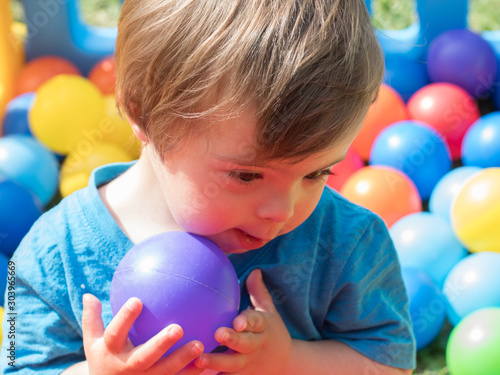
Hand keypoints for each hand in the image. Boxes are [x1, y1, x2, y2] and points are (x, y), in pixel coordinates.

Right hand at [82, 293, 204, 374]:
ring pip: (164, 372)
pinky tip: (208, 361)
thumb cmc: (102, 358)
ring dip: (183, 360)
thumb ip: (91, 318)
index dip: (124, 318)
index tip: (137, 299)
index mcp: (110, 351)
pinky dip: (191, 373)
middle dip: (161, 344)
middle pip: (144, 357)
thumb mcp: (91, 341)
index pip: (115, 333)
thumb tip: (88, 294)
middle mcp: (127, 367)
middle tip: (178, 328)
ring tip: (200, 345)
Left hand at [194, 269, 291, 373]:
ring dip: (216, 362)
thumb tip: (255, 270)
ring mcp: (247, 364)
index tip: (238, 321)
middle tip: (218, 334)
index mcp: (262, 327)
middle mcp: (255, 346)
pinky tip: (194, 372)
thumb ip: (259, 293)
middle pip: (244, 343)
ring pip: (231, 364)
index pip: (256, 322)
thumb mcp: (269, 312)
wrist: (286, 364)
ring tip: (199, 359)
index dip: (247, 321)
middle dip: (232, 340)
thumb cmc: (271, 332)